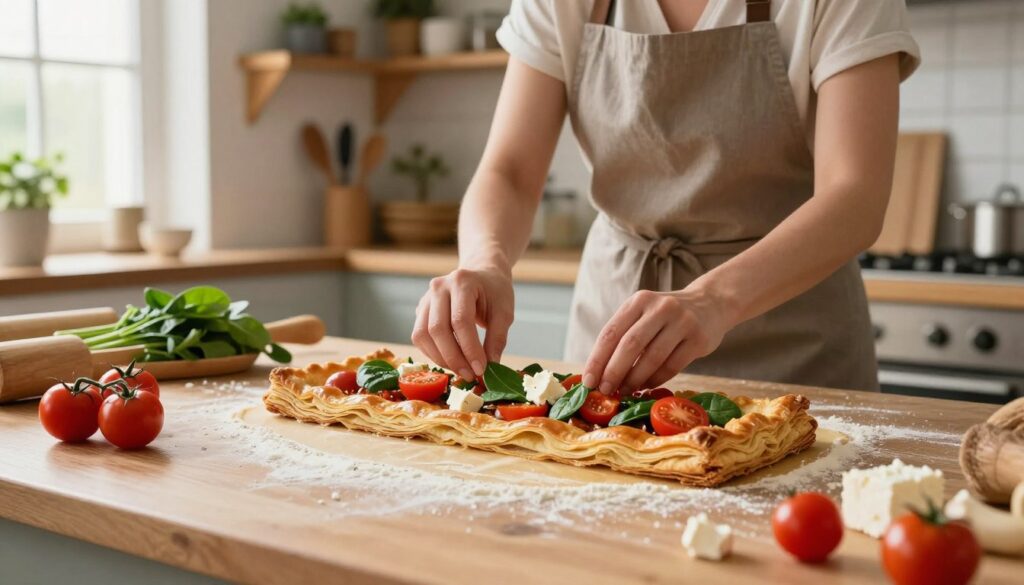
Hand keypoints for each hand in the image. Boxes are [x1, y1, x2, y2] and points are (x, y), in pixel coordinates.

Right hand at [411, 266, 514, 380]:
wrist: (482, 275)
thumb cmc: (495, 292)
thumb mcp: (504, 313)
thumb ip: (497, 339)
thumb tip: (490, 366)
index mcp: (462, 282)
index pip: (460, 320)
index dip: (469, 348)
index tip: (480, 369)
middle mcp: (439, 287)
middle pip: (437, 329)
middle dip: (453, 357)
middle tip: (470, 374)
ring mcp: (426, 298)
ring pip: (422, 335)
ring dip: (441, 358)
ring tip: (461, 370)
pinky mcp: (421, 310)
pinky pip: (420, 337)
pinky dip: (433, 353)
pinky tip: (451, 361)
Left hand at [582, 288, 734, 394]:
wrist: (711, 304)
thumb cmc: (667, 316)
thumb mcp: (644, 314)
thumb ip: (624, 336)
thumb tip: (598, 373)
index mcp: (639, 301)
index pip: (611, 332)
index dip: (597, 359)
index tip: (588, 382)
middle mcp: (660, 308)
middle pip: (630, 345)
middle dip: (614, 372)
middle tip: (605, 391)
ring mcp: (682, 322)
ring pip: (652, 357)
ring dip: (635, 379)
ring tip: (625, 391)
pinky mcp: (698, 338)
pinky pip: (672, 365)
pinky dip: (656, 379)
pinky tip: (646, 386)